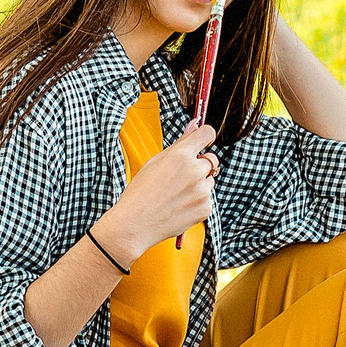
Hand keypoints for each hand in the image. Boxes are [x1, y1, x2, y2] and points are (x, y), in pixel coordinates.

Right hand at [95, 124, 219, 261]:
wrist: (134, 224)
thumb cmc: (141, 191)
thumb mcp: (155, 161)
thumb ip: (180, 142)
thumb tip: (195, 123)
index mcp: (181, 155)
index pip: (207, 133)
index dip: (205, 136)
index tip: (202, 142)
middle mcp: (195, 171)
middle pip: (211, 159)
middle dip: (199, 165)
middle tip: (178, 177)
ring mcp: (202, 191)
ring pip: (209, 180)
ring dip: (198, 184)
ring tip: (175, 194)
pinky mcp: (205, 208)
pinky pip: (207, 199)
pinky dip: (196, 202)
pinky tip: (178, 206)